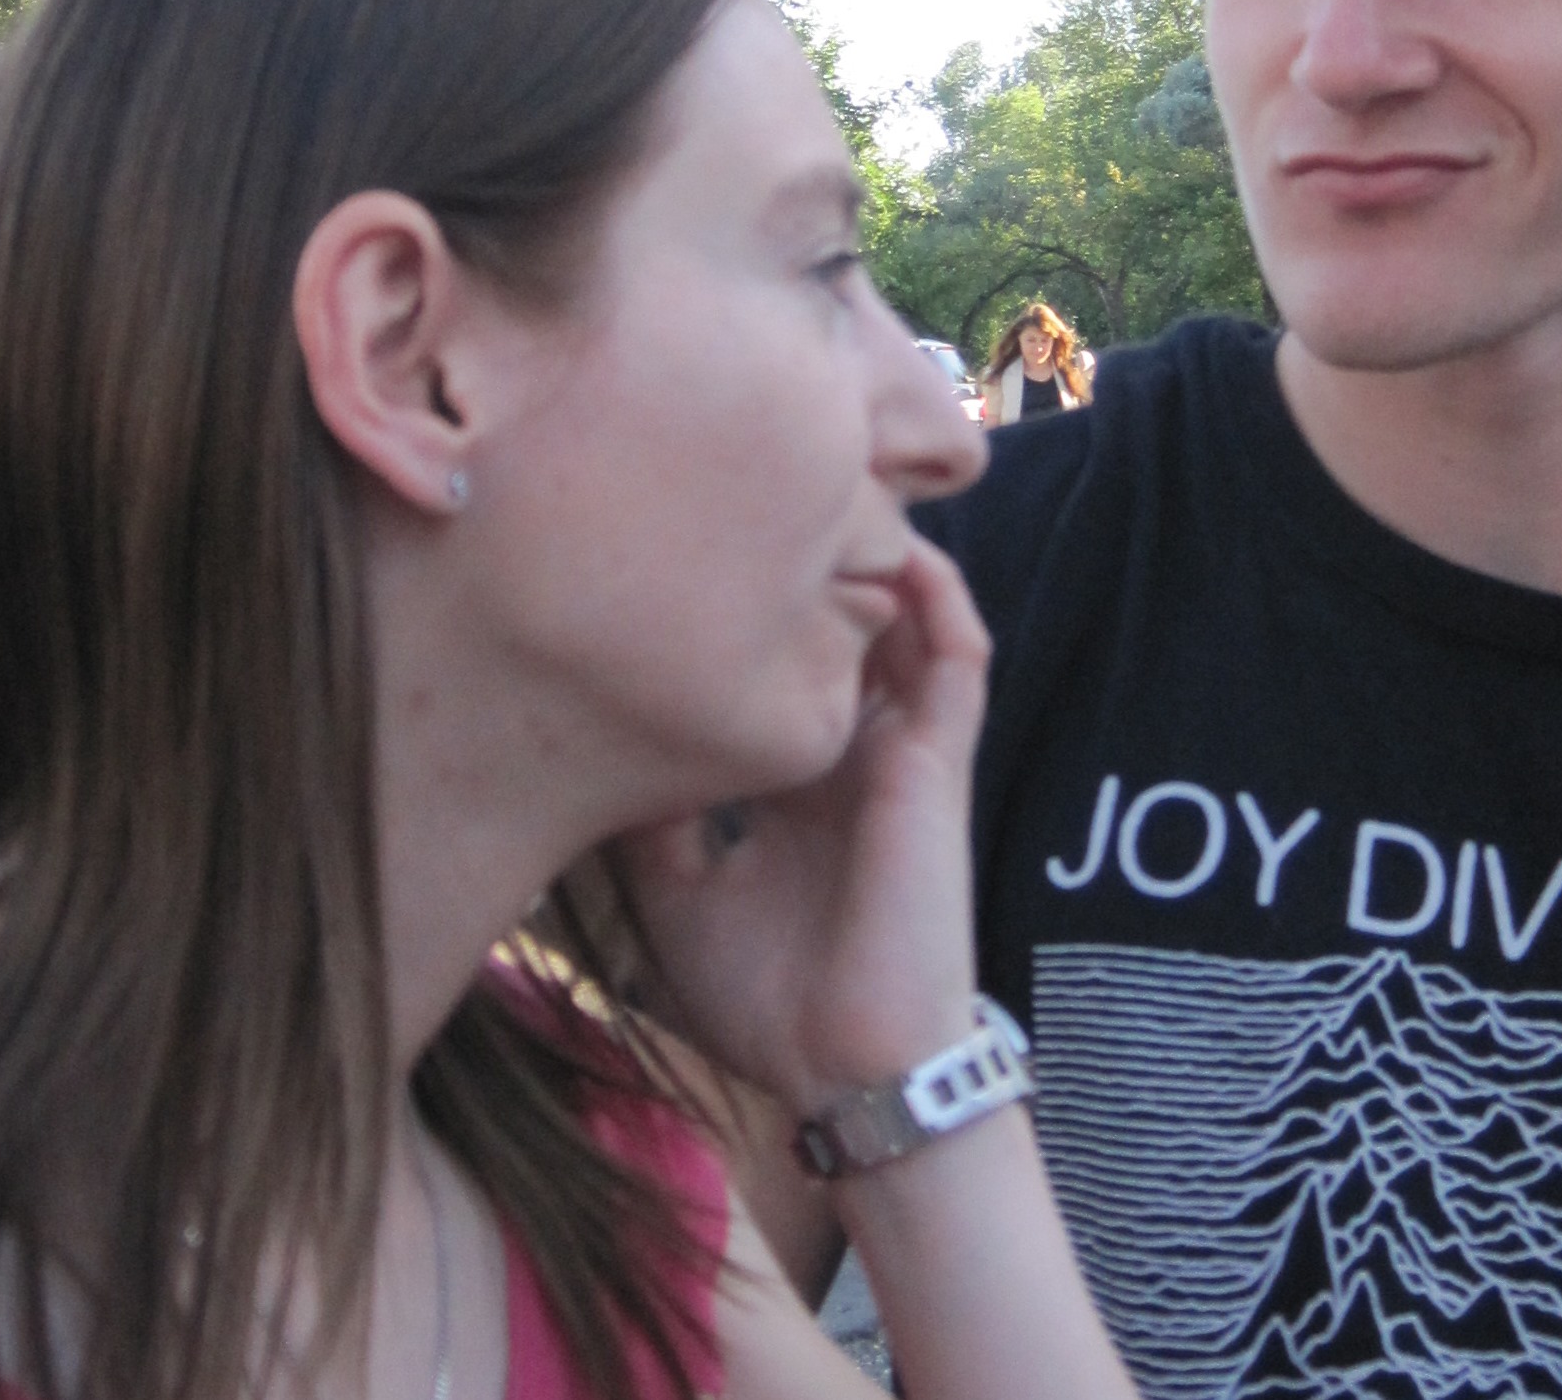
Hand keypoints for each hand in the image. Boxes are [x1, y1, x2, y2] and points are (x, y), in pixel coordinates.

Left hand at [613, 537, 988, 1113]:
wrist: (846, 1069)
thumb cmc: (768, 1002)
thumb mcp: (673, 897)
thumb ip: (650, 819)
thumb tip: (603, 741)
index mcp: (797, 790)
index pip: (783, 679)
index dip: (749, 622)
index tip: (683, 563)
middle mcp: (851, 761)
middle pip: (844, 636)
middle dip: (815, 568)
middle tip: (758, 498)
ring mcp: (900, 757)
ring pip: (907, 629)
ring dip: (881, 563)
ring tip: (835, 492)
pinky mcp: (939, 764)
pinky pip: (958, 659)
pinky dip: (940, 599)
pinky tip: (901, 547)